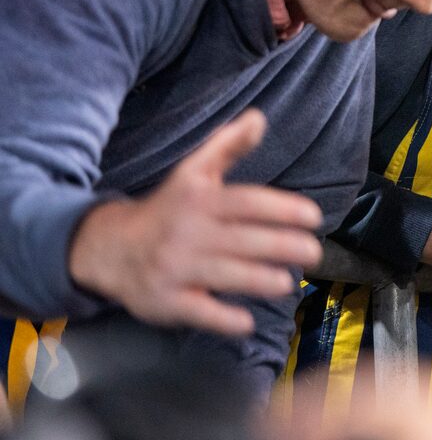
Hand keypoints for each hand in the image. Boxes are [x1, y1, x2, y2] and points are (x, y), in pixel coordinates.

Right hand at [67, 110, 324, 336]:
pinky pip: (198, 312)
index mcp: (199, 200)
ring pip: (226, 276)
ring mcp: (175, 268)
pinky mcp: (165, 301)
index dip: (282, 208)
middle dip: (284, 247)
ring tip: (289, 282)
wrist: (109, 248)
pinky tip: (247, 322)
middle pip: (244, 240)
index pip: (247, 202)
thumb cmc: (168, 209)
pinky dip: (223, 319)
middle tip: (314, 253)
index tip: (313, 217)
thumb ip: (228, 146)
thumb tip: (259, 117)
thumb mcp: (193, 172)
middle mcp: (188, 233)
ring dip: (261, 280)